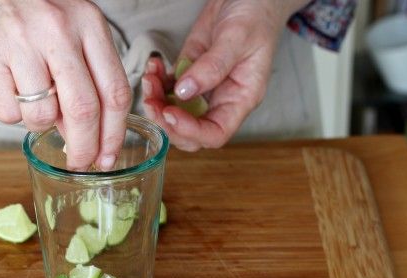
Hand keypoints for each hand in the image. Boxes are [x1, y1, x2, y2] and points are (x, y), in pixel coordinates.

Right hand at [0, 0, 131, 169]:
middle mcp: (58, 30)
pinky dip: (9, 113)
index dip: (114, 134)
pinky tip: (6, 87)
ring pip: (41, 117)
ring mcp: (20, 43)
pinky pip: (6, 113)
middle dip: (84, 148)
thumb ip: (84, 70)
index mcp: (88, 22)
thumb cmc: (26, 4)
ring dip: (39, 124)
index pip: (115, 92)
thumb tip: (86, 132)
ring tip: (30, 99)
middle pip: (84, 111)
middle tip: (78, 163)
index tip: (107, 156)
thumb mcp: (68, 23)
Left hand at [142, 0, 308, 149]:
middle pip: (189, 132)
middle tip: (151, 100)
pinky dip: (156, 82)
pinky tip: (154, 65)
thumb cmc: (256, 14)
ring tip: (150, 77)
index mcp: (240, 99)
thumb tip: (185, 91)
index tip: (170, 112)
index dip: (190, 131)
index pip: (215, 134)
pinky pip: (167, 90)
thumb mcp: (237, 37)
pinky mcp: (188, 74)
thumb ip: (213, 66)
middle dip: (165, 121)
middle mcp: (220, 100)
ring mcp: (202, 89)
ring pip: (174, 113)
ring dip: (156, 101)